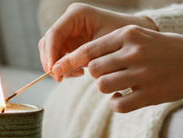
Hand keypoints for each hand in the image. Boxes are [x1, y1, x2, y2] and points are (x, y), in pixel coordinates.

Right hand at [38, 3, 157, 80]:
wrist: (134, 42)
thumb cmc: (123, 41)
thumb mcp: (101, 49)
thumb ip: (78, 58)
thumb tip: (56, 70)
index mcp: (77, 14)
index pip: (54, 33)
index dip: (50, 53)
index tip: (53, 70)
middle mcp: (70, 20)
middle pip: (48, 41)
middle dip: (51, 61)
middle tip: (59, 78)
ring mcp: (69, 32)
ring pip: (51, 50)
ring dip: (58, 65)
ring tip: (77, 74)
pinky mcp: (71, 43)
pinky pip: (59, 56)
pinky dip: (65, 67)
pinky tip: (79, 72)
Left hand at [54, 25, 182, 112]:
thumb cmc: (159, 50)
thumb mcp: (136, 38)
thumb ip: (109, 46)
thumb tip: (75, 60)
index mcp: (129, 34)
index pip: (89, 49)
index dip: (70, 61)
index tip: (56, 68)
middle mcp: (135, 52)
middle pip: (94, 70)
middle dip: (96, 75)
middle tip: (110, 74)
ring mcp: (143, 74)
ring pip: (103, 86)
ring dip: (107, 88)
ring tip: (120, 85)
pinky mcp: (149, 94)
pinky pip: (118, 105)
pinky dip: (116, 104)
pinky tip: (123, 98)